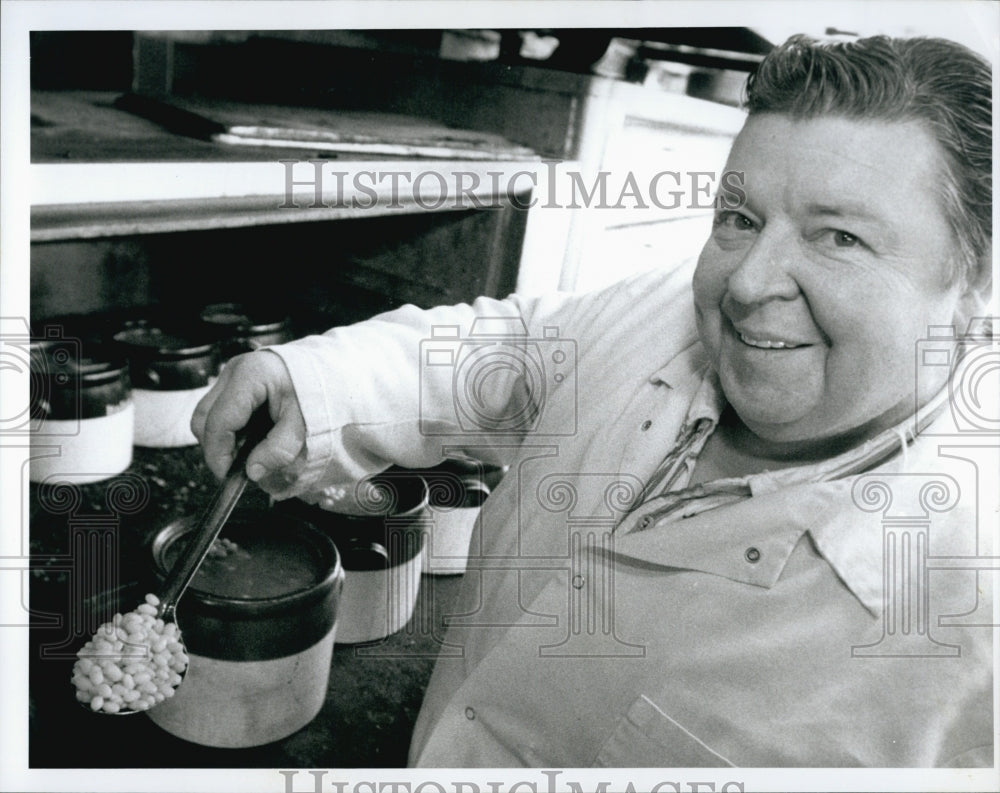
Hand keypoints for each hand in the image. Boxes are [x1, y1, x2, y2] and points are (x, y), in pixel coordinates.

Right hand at [190, 350, 306, 493]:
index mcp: (249, 376)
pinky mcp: (234, 381)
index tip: (227, 475)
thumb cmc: (318, 392)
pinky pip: (220, 410)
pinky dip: (230, 429)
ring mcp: (231, 374)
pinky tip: (250, 439)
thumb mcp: (304, 424)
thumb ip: (279, 449)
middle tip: (236, 468)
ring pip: (207, 414)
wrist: (328, 370)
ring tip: (247, 453)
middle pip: (203, 417)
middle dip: (216, 447)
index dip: (218, 453)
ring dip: (222, 438)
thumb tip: (252, 472)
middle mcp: (233, 370)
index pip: (219, 421)